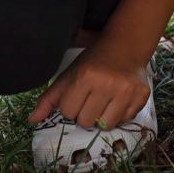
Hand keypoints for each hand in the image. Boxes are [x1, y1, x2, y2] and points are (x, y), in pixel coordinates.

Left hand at [27, 44, 149, 129]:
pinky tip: (117, 100)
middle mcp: (107, 84)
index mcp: (86, 76)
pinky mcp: (141, 97)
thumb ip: (49, 98)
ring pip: (105, 126)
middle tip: (91, 99)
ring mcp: (126, 91)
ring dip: (101, 118)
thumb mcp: (69, 75)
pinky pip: (124, 121)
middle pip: (86, 121)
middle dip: (85, 114)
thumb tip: (32, 120)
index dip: (70, 106)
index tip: (77, 96)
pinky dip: (118, 115)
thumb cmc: (93, 63)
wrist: (125, 47)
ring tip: (103, 102)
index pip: (68, 112)